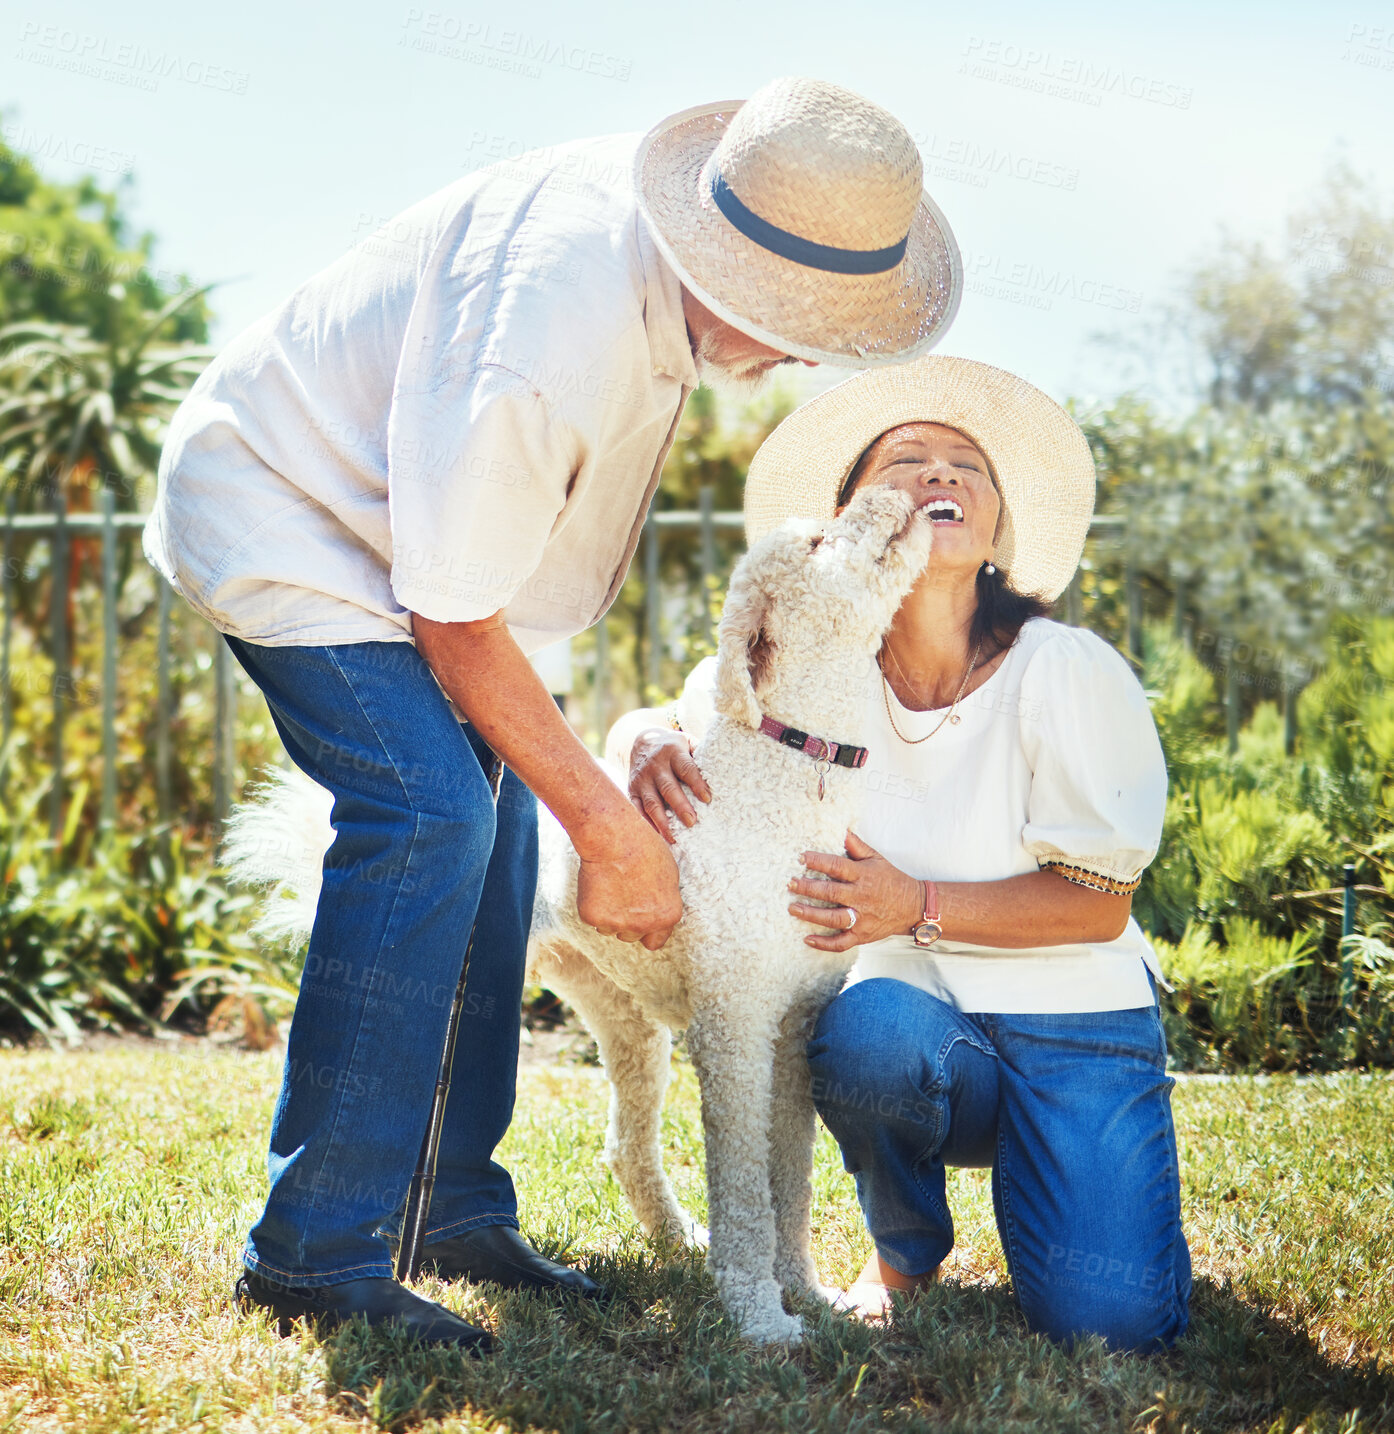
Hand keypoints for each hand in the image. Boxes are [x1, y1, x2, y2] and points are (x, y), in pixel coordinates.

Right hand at [576, 808, 683, 949]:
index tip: (641, 919)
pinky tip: (598, 885)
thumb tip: (659, 911)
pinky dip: (593, 907)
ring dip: (610, 915)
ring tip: (611, 886)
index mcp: (667, 916)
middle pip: (632, 936)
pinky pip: (593, 920)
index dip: (648, 930)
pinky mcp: (593, 917)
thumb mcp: (669, 875)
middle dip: (627, 921)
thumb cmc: (643, 847)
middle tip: (623, 895)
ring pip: (610, 929)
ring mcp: (617, 923)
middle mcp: (643, 925)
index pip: (656, 941)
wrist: (613, 837)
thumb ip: (664, 901)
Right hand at [629, 728, 711, 843]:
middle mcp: (655, 766)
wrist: (642, 740)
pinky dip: (648, 823)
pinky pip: (638, 809)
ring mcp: (642, 779)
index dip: (697, 783)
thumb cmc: (673, 746)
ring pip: (652, 802)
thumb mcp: (687, 741)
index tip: (708, 798)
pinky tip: (659, 836)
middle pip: (668, 788)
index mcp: (673, 752)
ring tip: (674, 838)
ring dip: (663, 821)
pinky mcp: (632, 790)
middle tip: (692, 822)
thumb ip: (701, 753)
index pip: (686, 768)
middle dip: (680, 806)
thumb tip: (723, 771)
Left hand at [787, 830, 921, 952]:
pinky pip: (842, 943)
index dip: (818, 861)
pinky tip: (807, 939)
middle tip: (790, 883)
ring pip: (833, 919)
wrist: (914, 906)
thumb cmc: (891, 879)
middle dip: (808, 888)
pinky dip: (824, 943)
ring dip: (811, 915)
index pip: (837, 866)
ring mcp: (862, 918)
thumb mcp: (876, 859)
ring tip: (792, 908)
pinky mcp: (862, 935)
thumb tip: (841, 829)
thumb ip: (856, 845)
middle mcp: (862, 897)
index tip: (801, 858)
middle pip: (831, 893)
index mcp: (863, 876)